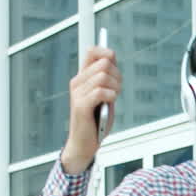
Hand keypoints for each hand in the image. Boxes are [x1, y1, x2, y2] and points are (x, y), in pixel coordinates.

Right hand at [61, 44, 120, 173]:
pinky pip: (101, 91)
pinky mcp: (81, 105)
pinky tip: (110, 103)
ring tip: (113, 98)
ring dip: (116, 87)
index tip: (115, 67)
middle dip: (117, 75)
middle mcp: (77, 82)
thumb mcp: (104, 95)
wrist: (84, 143)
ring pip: (103, 76)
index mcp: (82, 77)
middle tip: (117, 90)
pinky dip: (111, 96)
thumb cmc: (96, 120)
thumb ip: (107, 79)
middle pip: (104, 63)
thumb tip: (112, 59)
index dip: (107, 53)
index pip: (92, 51)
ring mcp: (77, 93)